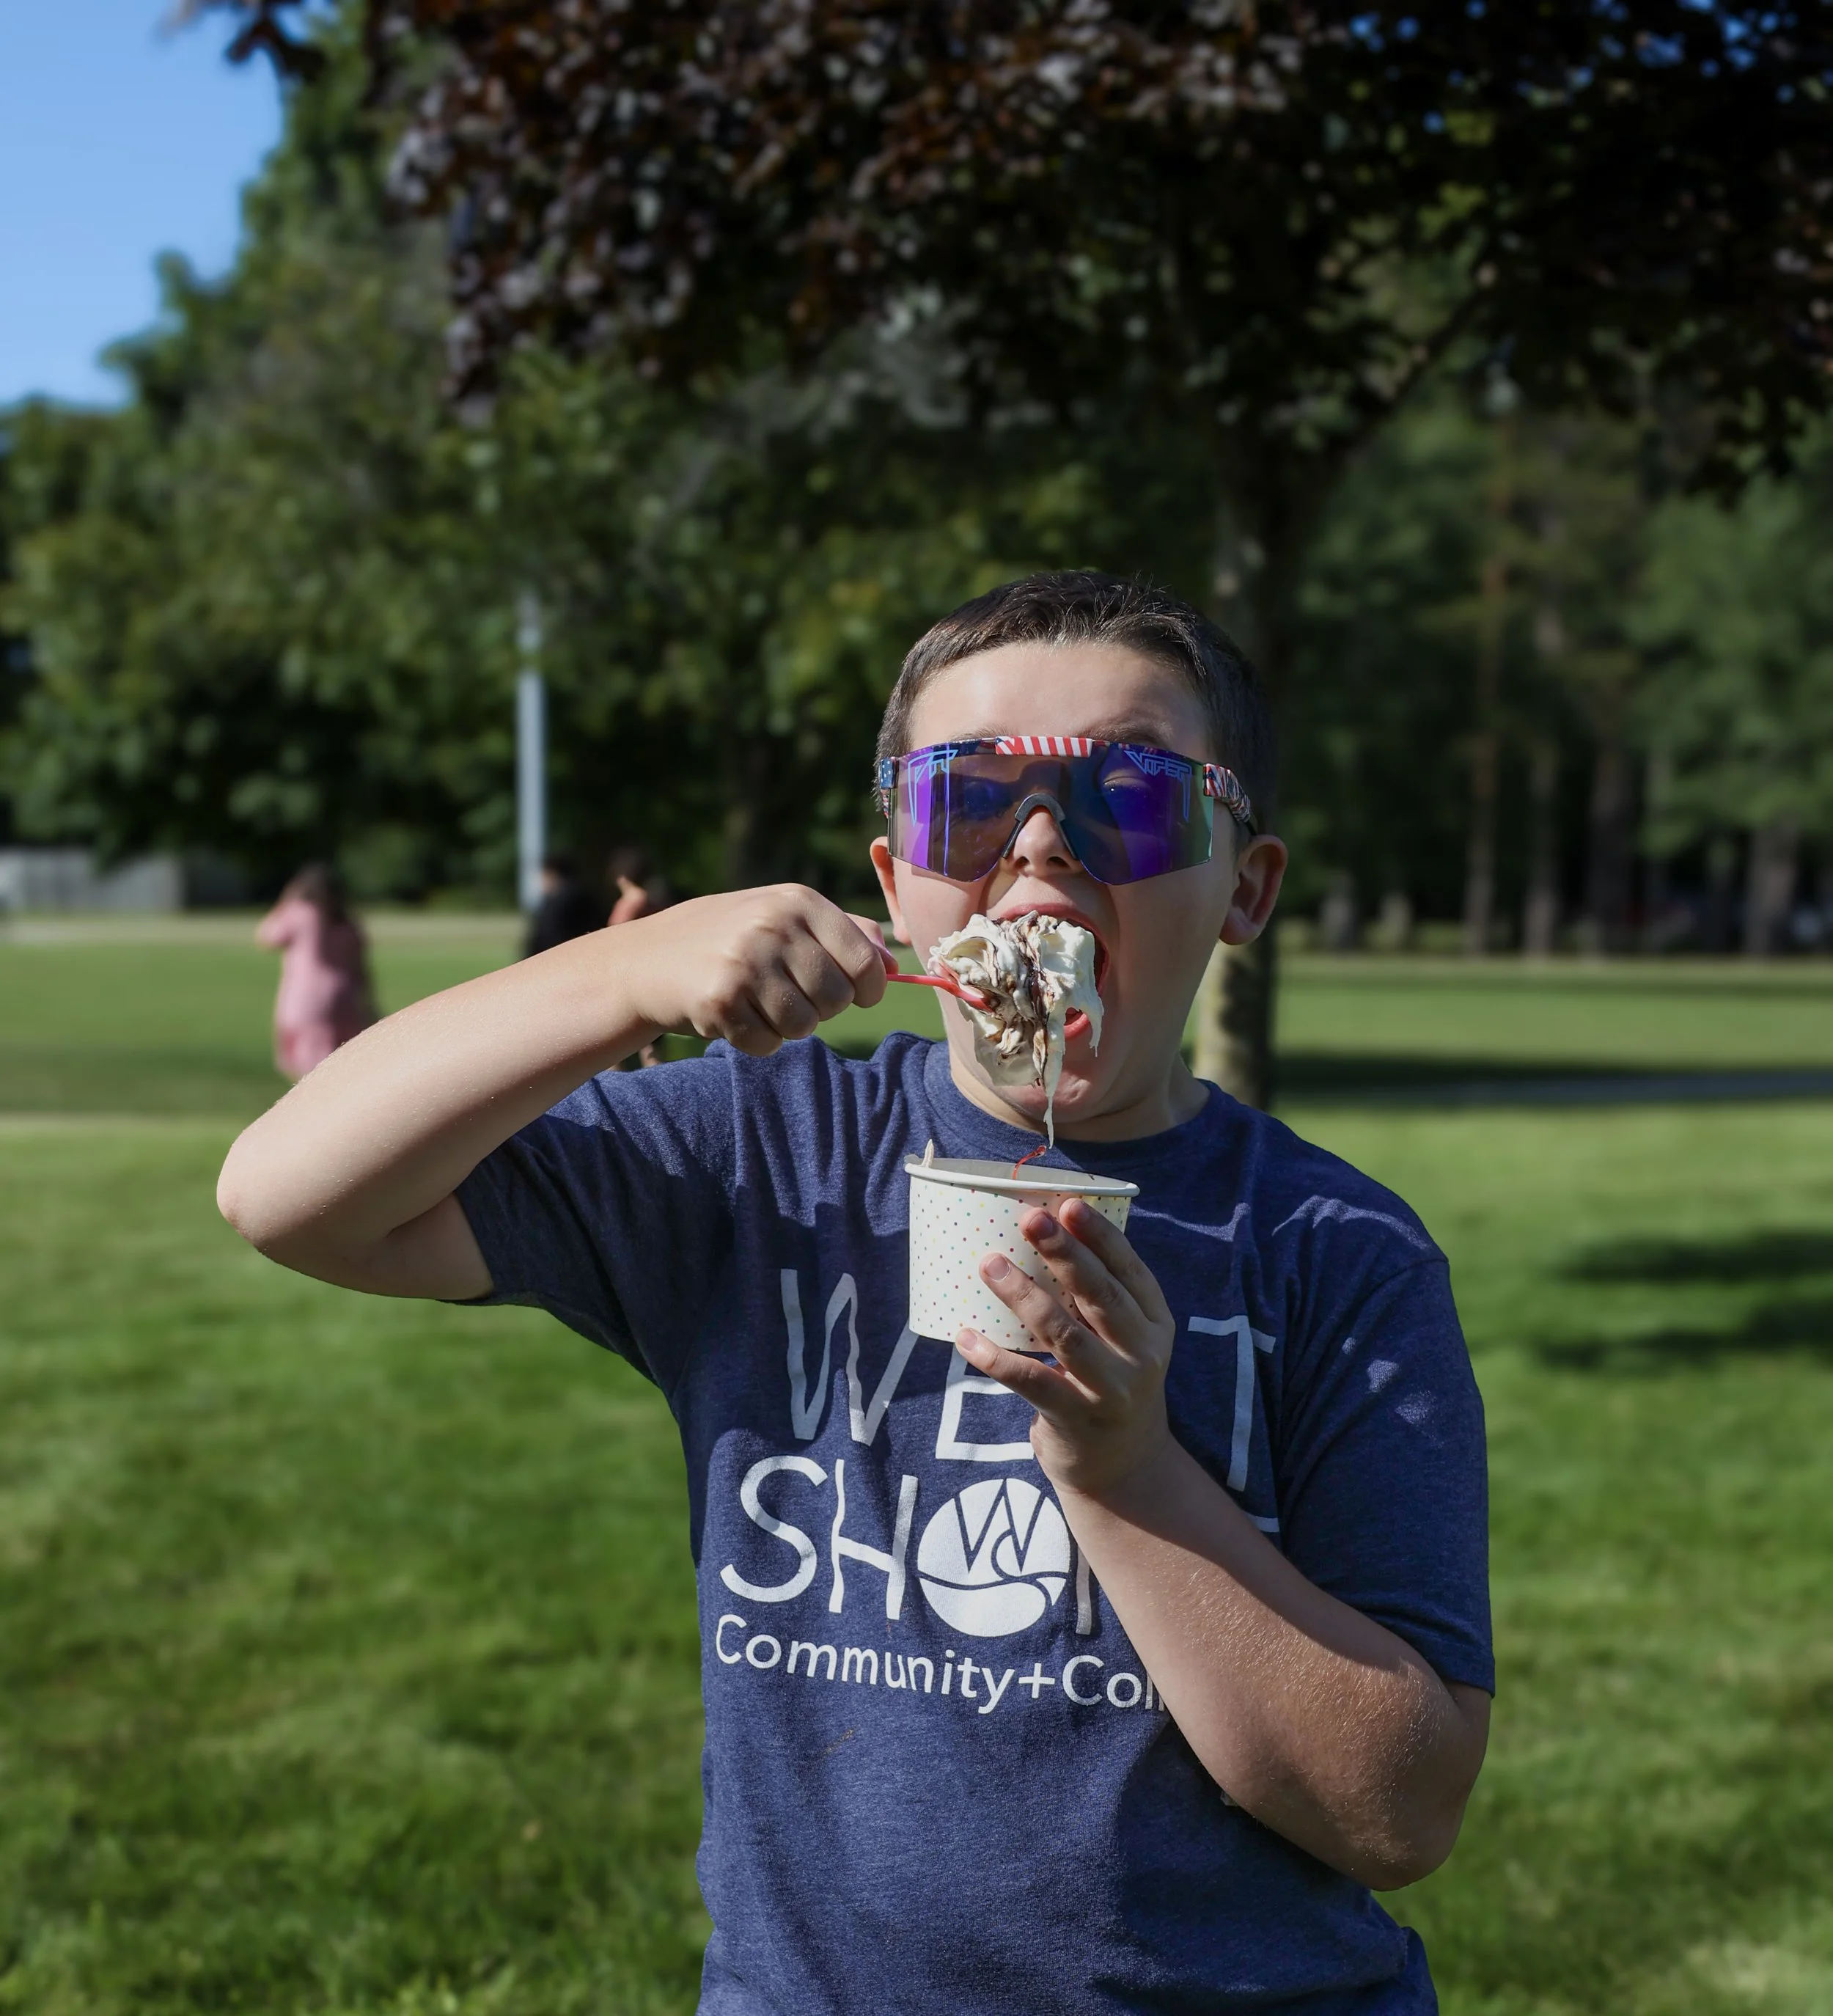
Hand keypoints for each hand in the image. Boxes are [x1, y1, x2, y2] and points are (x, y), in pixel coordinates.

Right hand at [621, 885, 889, 1055]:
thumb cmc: (731, 939)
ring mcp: (745, 962)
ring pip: (804, 1026)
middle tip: (789, 995)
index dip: (868, 989)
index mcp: (799, 902)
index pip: (865, 962)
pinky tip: (735, 1016)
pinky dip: (756, 1041)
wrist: (648, 959)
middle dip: (820, 1009)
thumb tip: (897, 964)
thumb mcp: (786, 918)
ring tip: (759, 1003)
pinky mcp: (720, 999)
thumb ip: (846, 934)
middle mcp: (774, 926)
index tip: (854, 993)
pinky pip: (767, 1044)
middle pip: (837, 1000)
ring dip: (787, 1027)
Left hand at [960, 1197, 1176, 1497]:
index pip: (1130, 1271)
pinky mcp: (1075, 1418)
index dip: (1101, 1236)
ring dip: (1023, 1294)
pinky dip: (994, 1357)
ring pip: (1062, 1332)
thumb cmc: (1111, 1382)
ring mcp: (1110, 1388)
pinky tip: (966, 1336)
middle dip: (1065, 1253)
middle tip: (1030, 1218)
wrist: (1124, 1468)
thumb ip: (1098, 1298)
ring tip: (989, 1263)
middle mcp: (1140, 1354)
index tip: (1069, 1202)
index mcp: (1154, 1323)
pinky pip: (1029, 1380)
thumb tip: (1044, 1233)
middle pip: (1100, 1294)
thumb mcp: (1125, 1340)